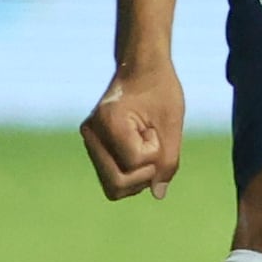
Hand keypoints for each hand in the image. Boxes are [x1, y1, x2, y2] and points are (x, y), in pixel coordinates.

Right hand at [80, 67, 181, 198]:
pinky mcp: (94, 147)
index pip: (136, 162)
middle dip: (145, 174)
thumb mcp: (173, 122)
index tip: (155, 128)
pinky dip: (132, 170)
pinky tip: (139, 147)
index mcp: (109, 121)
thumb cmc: (161, 89)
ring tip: (145, 143)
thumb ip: (168, 160)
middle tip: (153, 144)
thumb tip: (157, 194)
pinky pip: (113, 176)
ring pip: (113, 186)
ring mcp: (89, 141)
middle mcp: (91, 133)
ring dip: (138, 174)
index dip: (155, 152)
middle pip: (116, 185)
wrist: (141, 68)